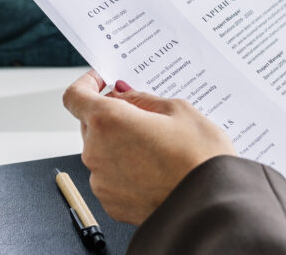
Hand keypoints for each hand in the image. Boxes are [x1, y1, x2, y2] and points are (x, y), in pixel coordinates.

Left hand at [62, 70, 235, 224]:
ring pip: (102, 151)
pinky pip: (111, 177)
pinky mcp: (111, 203)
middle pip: (91, 124)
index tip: (101, 81)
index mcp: (109, 121)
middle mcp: (95, 151)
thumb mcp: (179, 111)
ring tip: (158, 147)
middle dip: (113, 116)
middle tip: (146, 115)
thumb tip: (125, 94)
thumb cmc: (200, 157)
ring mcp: (100, 181)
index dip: (87, 84)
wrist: (210, 205)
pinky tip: (156, 169)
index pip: (76, 96)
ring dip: (121, 144)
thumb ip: (144, 99)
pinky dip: (127, 169)